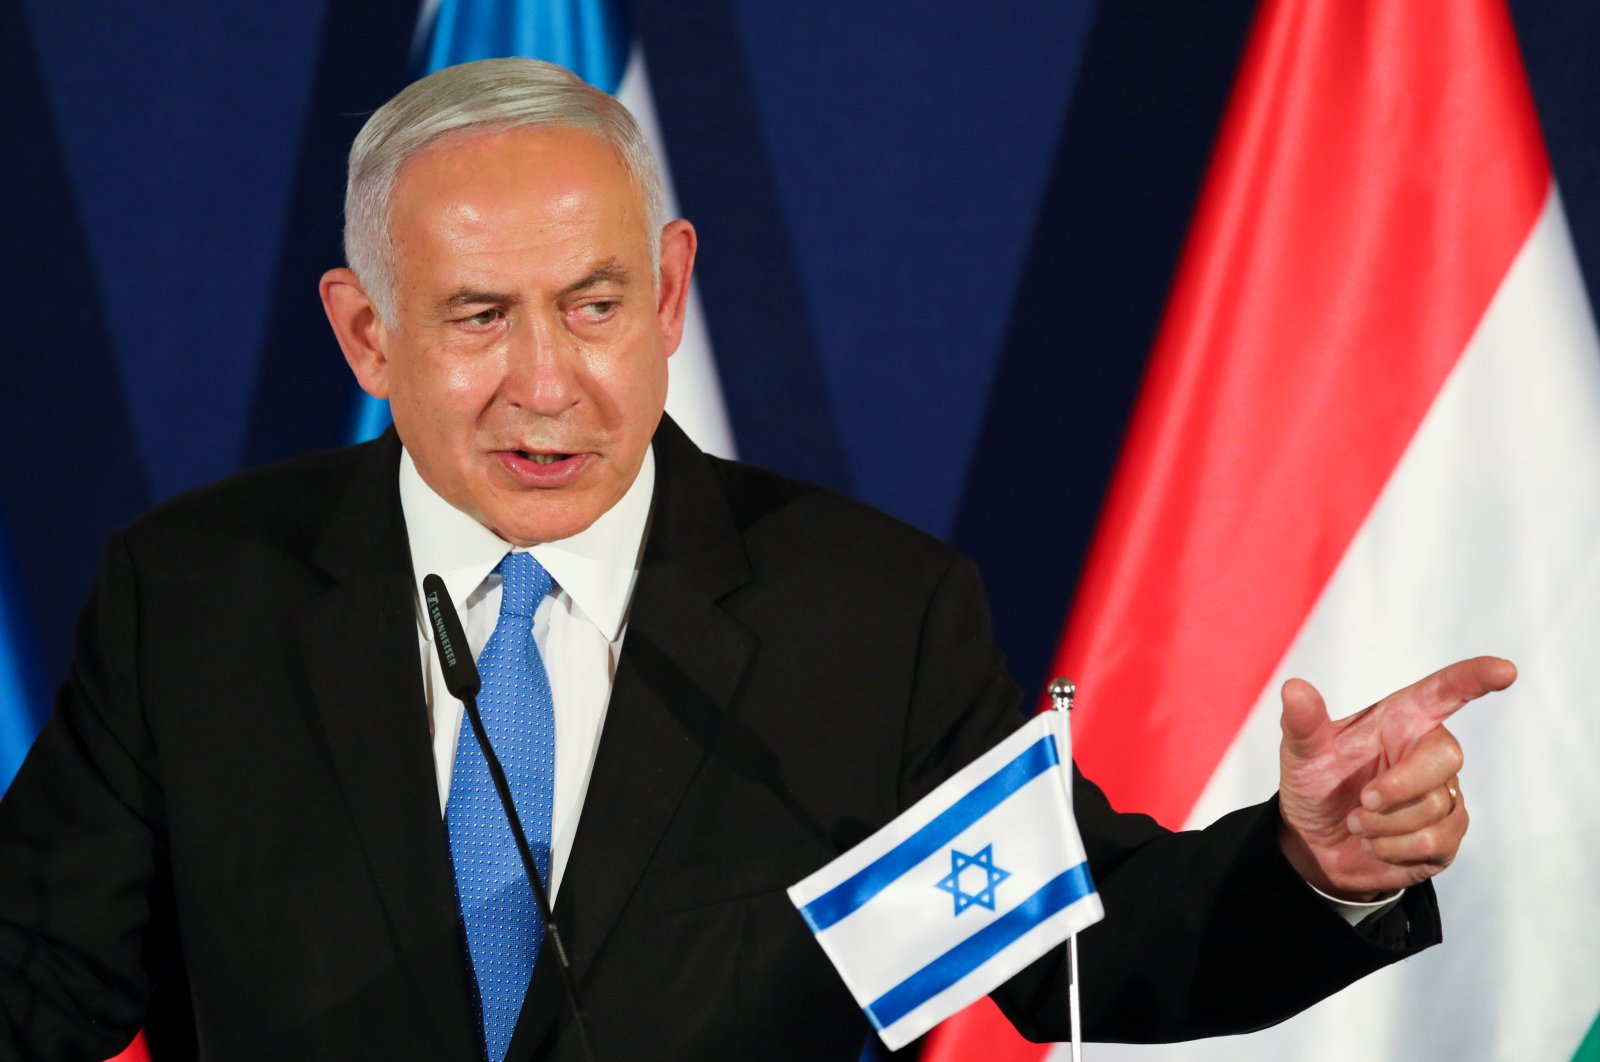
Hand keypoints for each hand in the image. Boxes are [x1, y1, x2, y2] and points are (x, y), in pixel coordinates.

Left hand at [1276, 656, 1515, 900]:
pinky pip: (1435, 842)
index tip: (1505, 670)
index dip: (1475, 678)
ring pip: (1434, 807)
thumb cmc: (1316, 783)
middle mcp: (1428, 752)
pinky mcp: (1447, 836)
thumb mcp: (1301, 752)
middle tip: (1362, 800)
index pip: (1445, 692)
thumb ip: (1302, 722)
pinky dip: (1392, 848)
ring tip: (1358, 822)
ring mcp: (1443, 794)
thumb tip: (1294, 688)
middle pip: (1446, 757)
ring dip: (1383, 823)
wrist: (1315, 843)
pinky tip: (1374, 844)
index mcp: (1401, 720)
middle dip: (1398, 786)